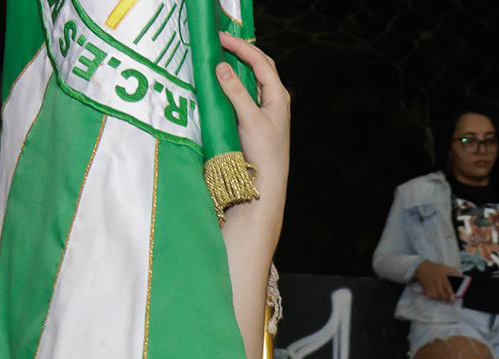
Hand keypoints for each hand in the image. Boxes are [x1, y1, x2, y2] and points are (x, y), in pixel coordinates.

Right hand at [214, 34, 289, 229]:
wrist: (267, 182)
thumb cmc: (263, 152)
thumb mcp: (249, 119)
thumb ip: (236, 92)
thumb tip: (221, 66)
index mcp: (278, 95)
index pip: (260, 61)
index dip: (241, 46)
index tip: (220, 37)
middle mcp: (275, 99)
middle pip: (260, 65)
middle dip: (241, 50)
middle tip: (220, 40)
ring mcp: (266, 108)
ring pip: (253, 78)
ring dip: (238, 64)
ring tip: (220, 53)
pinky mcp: (257, 118)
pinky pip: (246, 92)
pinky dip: (235, 81)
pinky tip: (222, 79)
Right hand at [416, 260, 462, 301]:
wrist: (423, 267)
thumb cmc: (436, 268)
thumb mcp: (446, 267)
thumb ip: (453, 271)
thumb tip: (460, 275)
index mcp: (443, 277)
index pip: (448, 286)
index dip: (451, 294)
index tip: (453, 299)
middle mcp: (437, 282)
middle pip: (442, 294)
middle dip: (447, 299)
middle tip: (450, 301)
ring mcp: (431, 286)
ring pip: (436, 296)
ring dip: (441, 298)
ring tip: (444, 298)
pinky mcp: (426, 288)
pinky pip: (431, 296)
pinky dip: (434, 297)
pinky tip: (437, 296)